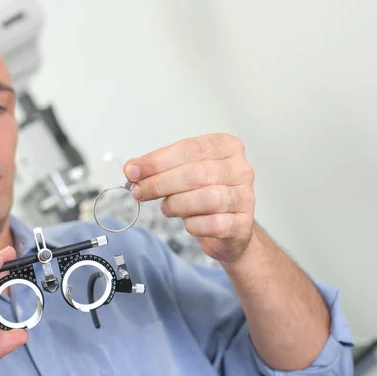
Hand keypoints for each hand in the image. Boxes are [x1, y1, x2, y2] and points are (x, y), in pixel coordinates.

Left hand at [124, 134, 255, 263]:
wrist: (227, 228)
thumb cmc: (203, 194)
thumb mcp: (181, 174)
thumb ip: (158, 169)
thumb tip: (132, 169)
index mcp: (227, 147)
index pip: (189, 148)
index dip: (157, 161)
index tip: (133, 171)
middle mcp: (241, 169)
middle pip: (197, 173)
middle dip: (161, 183)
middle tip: (139, 192)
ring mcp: (245, 197)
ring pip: (207, 198)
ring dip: (176, 204)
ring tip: (165, 207)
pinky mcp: (242, 224)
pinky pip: (213, 223)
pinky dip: (193, 224)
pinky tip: (187, 222)